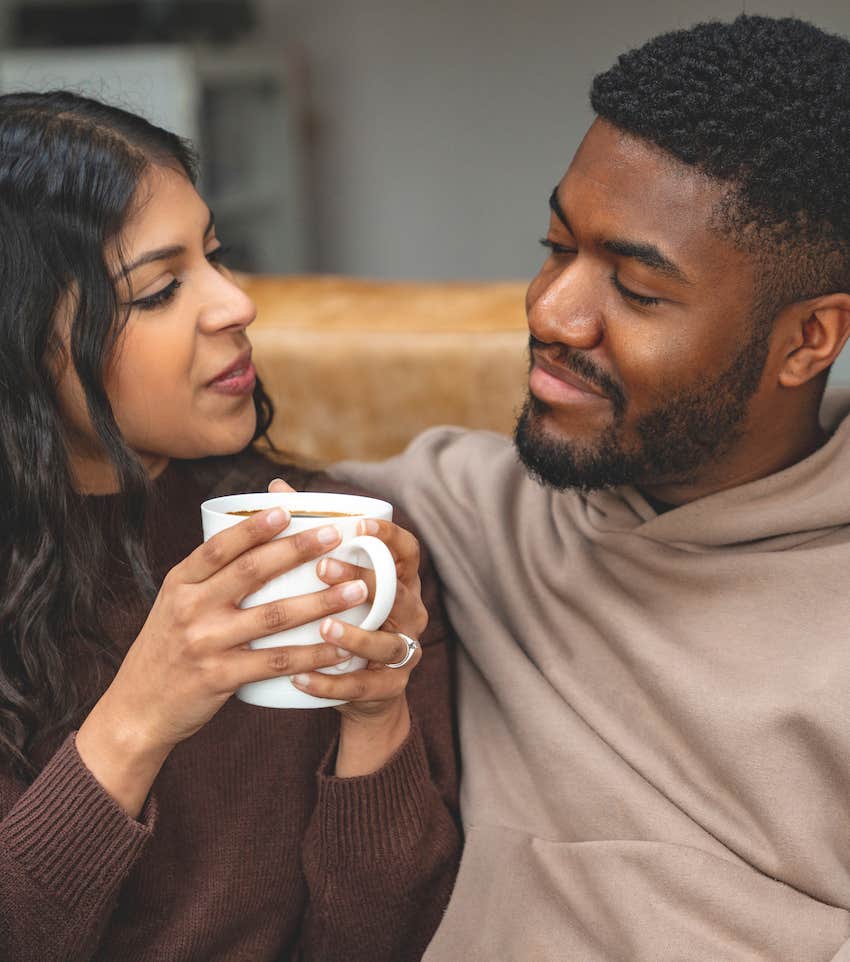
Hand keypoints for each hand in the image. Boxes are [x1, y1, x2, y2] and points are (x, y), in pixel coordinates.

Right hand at [77, 506, 369, 810]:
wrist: (137, 710)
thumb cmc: (167, 648)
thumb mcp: (175, 603)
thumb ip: (209, 575)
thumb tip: (255, 534)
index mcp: (180, 583)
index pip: (219, 546)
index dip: (253, 526)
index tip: (287, 509)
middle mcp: (190, 608)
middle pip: (251, 572)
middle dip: (297, 551)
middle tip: (335, 537)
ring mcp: (205, 643)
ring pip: (273, 616)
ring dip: (320, 602)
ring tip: (355, 590)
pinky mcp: (220, 677)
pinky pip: (275, 662)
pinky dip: (311, 654)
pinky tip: (339, 647)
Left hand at [268, 479, 427, 774]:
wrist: (361, 694)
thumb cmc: (343, 619)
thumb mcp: (336, 581)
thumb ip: (311, 536)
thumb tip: (276, 488)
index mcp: (399, 582)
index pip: (408, 552)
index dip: (389, 536)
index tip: (359, 524)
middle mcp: (409, 614)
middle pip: (398, 593)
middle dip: (365, 579)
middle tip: (324, 568)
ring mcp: (403, 654)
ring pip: (387, 644)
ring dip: (355, 635)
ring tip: (323, 627)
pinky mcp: (388, 690)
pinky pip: (363, 687)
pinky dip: (332, 683)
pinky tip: (301, 678)